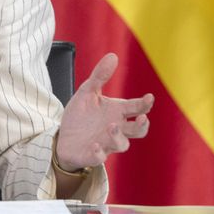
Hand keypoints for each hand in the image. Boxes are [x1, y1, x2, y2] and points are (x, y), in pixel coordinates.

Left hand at [55, 53, 153, 170]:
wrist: (64, 137)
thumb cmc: (81, 115)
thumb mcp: (87, 92)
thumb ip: (100, 76)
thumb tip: (113, 55)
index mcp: (117, 112)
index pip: (137, 108)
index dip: (144, 104)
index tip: (149, 97)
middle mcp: (116, 128)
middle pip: (138, 130)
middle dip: (142, 126)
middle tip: (142, 118)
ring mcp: (106, 143)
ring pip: (122, 144)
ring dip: (118, 136)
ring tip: (111, 126)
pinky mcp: (93, 155)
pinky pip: (100, 157)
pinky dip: (99, 153)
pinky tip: (95, 145)